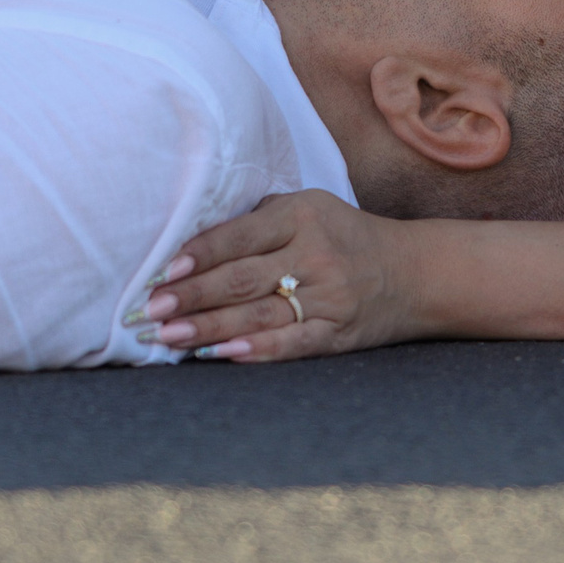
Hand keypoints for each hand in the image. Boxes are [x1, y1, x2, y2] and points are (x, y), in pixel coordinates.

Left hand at [135, 191, 414, 362]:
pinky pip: (293, 342)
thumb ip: (259, 219)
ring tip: (169, 337)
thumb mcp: (309, 208)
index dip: (198, 255)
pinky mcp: (338, 331)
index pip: (240, 235)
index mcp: (303, 214)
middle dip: (191, 296)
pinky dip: (257, 349)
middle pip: (242, 278)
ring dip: (209, 327)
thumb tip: (191, 242)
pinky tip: (223, 354)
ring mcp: (330, 295)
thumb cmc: (343, 236)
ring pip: (260, 313)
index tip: (162, 272)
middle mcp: (316, 253)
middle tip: (149, 311)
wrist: (414, 273)